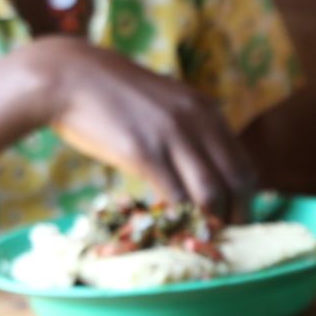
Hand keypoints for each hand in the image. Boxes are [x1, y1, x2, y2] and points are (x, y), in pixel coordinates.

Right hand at [25, 38, 256, 218]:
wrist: (68, 76)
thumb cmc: (112, 95)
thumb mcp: (165, 104)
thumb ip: (189, 130)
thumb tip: (203, 168)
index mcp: (207, 111)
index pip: (244, 164)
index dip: (246, 199)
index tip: (236, 220)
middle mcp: (198, 122)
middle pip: (238, 181)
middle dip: (238, 216)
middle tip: (226, 238)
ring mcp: (172, 137)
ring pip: (212, 193)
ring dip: (212, 222)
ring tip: (202, 239)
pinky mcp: (144, 152)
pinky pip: (175, 196)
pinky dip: (180, 219)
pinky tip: (174, 229)